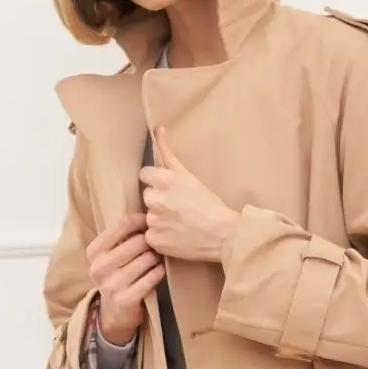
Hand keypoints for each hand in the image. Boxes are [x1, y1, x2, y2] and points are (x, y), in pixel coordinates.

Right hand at [86, 214, 164, 344]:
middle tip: (159, 245)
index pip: (122, 224)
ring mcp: (111, 284)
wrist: (114, 313)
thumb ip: (123, 236)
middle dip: (152, 242)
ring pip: (146, 259)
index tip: (151, 223)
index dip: (142, 221)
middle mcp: (99, 266)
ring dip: (157, 258)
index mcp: (94, 251)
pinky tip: (160, 271)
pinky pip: (151, 278)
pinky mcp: (125, 299)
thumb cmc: (117, 276)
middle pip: (137, 242)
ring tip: (159, 258)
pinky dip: (159, 273)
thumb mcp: (112, 255)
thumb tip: (148, 213)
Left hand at [139, 127, 239, 261]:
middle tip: (177, 207)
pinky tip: (176, 236)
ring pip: (149, 216)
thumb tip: (157, 128)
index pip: (144, 175)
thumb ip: (168, 153)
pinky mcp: (154, 240)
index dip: (156, 181)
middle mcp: (155, 199)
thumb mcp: (188, 175)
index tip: (168, 188)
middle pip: (147, 195)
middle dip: (158, 199)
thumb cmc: (209, 204)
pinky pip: (151, 235)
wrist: (223, 235)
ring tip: (178, 223)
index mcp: (164, 180)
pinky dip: (161, 236)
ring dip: (159, 219)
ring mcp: (153, 221)